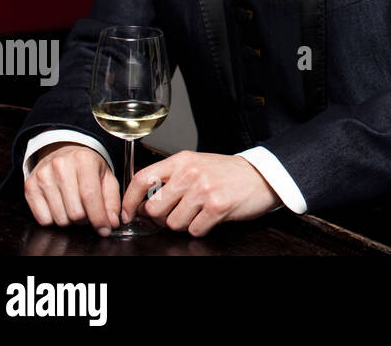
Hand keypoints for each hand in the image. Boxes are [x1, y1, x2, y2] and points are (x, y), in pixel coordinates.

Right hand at [24, 143, 120, 235]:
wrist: (63, 150)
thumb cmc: (87, 165)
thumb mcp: (106, 176)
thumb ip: (112, 200)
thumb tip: (112, 222)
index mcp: (84, 160)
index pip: (90, 196)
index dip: (98, 217)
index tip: (104, 228)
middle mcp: (61, 166)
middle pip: (75, 211)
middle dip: (86, 219)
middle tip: (88, 211)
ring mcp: (42, 176)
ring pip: (60, 218)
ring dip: (70, 219)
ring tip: (74, 206)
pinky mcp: (30, 187)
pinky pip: (43, 219)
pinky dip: (54, 219)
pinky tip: (60, 205)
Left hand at [123, 151, 280, 236]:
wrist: (263, 176)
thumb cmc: (227, 173)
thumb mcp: (196, 165)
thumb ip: (171, 178)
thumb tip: (142, 203)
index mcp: (182, 160)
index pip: (142, 179)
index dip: (129, 201)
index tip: (127, 214)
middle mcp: (190, 172)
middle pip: (153, 208)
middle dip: (162, 217)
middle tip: (176, 213)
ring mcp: (204, 189)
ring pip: (173, 223)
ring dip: (184, 224)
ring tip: (199, 212)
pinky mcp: (217, 206)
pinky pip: (194, 230)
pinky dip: (201, 228)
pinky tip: (211, 217)